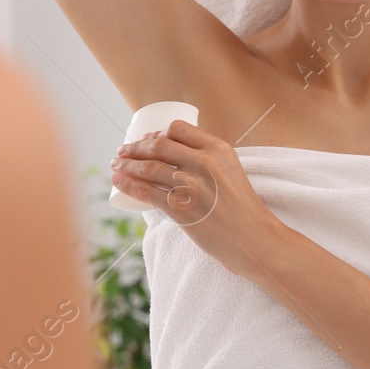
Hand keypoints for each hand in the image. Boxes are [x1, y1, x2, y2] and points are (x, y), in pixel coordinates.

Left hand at [110, 119, 280, 267]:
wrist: (253, 239)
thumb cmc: (242, 209)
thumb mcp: (231, 172)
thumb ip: (208, 161)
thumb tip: (176, 156)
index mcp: (218, 149)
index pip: (178, 129)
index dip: (156, 133)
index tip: (145, 139)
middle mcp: (204, 162)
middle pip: (158, 146)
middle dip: (135, 147)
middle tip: (122, 152)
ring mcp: (191, 185)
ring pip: (149, 168)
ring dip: (127, 165)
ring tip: (116, 166)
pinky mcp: (182, 208)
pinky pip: (147, 192)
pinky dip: (128, 185)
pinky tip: (119, 182)